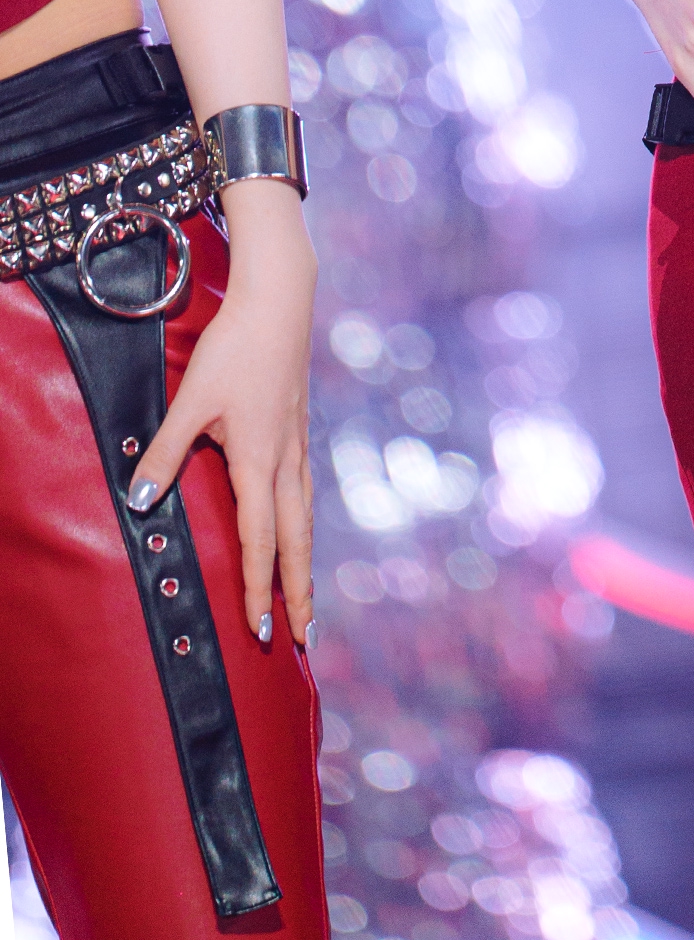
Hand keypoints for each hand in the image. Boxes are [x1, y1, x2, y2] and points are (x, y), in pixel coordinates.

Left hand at [128, 185, 316, 641]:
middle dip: (300, 591)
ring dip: (306, 561)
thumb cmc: (234, 350)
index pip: (259, 540)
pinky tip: (300, 525)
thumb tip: (139, 503)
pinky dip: (305, 523)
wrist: (280, 303)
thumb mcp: (191, 401)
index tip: (262, 628)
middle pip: (296, 540)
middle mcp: (286, 460)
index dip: (259, 588)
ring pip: (306, 516)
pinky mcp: (300, 428)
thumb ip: (165, 453)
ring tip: (308, 596)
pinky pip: (306, 490)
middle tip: (305, 636)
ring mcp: (299, 443)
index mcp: (259, 461)